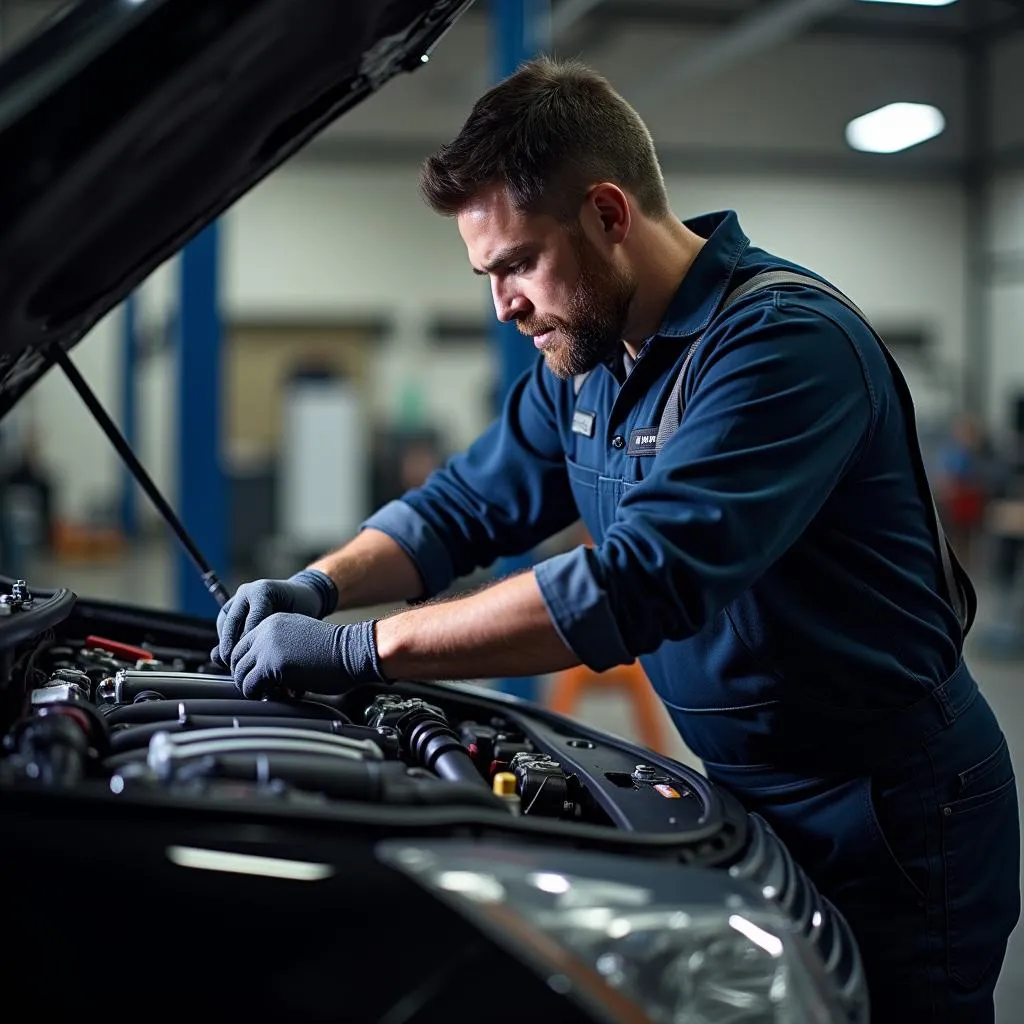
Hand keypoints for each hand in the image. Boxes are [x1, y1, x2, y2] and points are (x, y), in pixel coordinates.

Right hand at [212, 570, 337, 669]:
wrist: (302, 593)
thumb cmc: (304, 607)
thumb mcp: (297, 619)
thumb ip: (280, 634)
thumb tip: (265, 658)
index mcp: (262, 591)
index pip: (251, 622)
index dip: (252, 645)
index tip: (255, 665)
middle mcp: (246, 592)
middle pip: (232, 624)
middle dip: (232, 648)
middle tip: (236, 668)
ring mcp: (237, 598)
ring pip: (224, 626)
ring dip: (226, 646)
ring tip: (233, 666)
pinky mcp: (232, 606)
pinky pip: (224, 626)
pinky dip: (227, 642)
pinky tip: (233, 657)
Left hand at [230, 612, 386, 699]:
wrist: (353, 651)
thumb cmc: (334, 651)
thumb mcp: (300, 638)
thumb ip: (278, 647)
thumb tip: (262, 670)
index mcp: (272, 621)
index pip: (242, 644)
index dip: (247, 664)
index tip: (257, 677)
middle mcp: (266, 631)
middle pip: (236, 658)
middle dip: (245, 676)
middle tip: (260, 688)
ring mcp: (267, 647)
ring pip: (240, 673)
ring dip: (251, 687)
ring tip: (268, 693)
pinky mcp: (273, 665)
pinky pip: (250, 685)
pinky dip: (258, 694)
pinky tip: (275, 695)